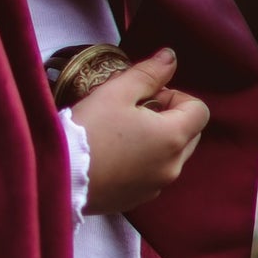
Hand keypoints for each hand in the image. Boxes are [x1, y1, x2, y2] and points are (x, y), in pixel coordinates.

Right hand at [70, 48, 209, 214]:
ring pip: (171, 157)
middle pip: (190, 135)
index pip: (199, 110)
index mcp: (173, 137)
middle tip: (134, 112)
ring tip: (121, 134)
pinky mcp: (137, 200)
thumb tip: (170, 57)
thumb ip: (148, 73)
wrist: (57, 176)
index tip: (147, 96)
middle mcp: (172, 166)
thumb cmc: (88, 129)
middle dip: (170, 118)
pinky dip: (143, 163)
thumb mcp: (116, 91)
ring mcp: (156, 187)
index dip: (176, 96)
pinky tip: (113, 156)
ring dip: (157, 142)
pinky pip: (152, 176)